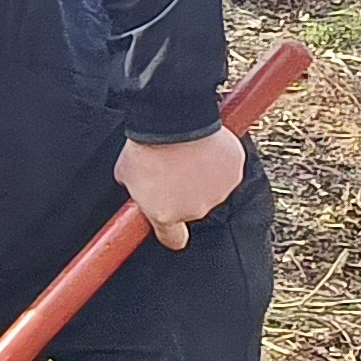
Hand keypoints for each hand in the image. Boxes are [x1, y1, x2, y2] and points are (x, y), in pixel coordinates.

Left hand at [115, 126, 243, 248]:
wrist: (171, 122)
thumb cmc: (146, 147)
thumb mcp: (125, 175)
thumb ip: (135, 191)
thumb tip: (136, 189)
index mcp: (166, 215)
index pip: (172, 239)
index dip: (170, 232)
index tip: (169, 227)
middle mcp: (195, 209)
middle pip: (192, 207)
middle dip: (183, 192)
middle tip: (173, 168)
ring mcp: (219, 191)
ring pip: (212, 187)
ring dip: (202, 174)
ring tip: (187, 153)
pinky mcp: (234, 170)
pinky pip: (227, 167)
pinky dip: (219, 158)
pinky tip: (204, 146)